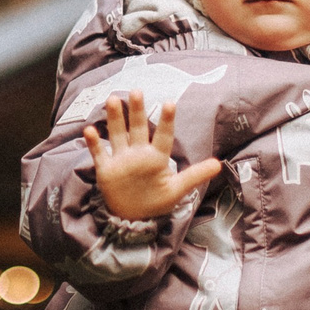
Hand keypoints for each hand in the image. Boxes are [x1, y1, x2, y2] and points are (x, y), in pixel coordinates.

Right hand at [83, 91, 223, 220]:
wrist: (133, 218)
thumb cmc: (156, 201)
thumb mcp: (177, 190)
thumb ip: (195, 176)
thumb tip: (219, 164)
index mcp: (156, 158)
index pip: (163, 136)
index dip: (166, 121)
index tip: (170, 103)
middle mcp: (138, 154)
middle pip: (137, 128)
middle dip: (136, 111)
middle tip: (137, 91)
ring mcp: (121, 160)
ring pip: (117, 134)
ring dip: (114, 119)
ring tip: (112, 99)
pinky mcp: (106, 169)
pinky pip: (99, 154)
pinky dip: (94, 143)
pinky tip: (89, 130)